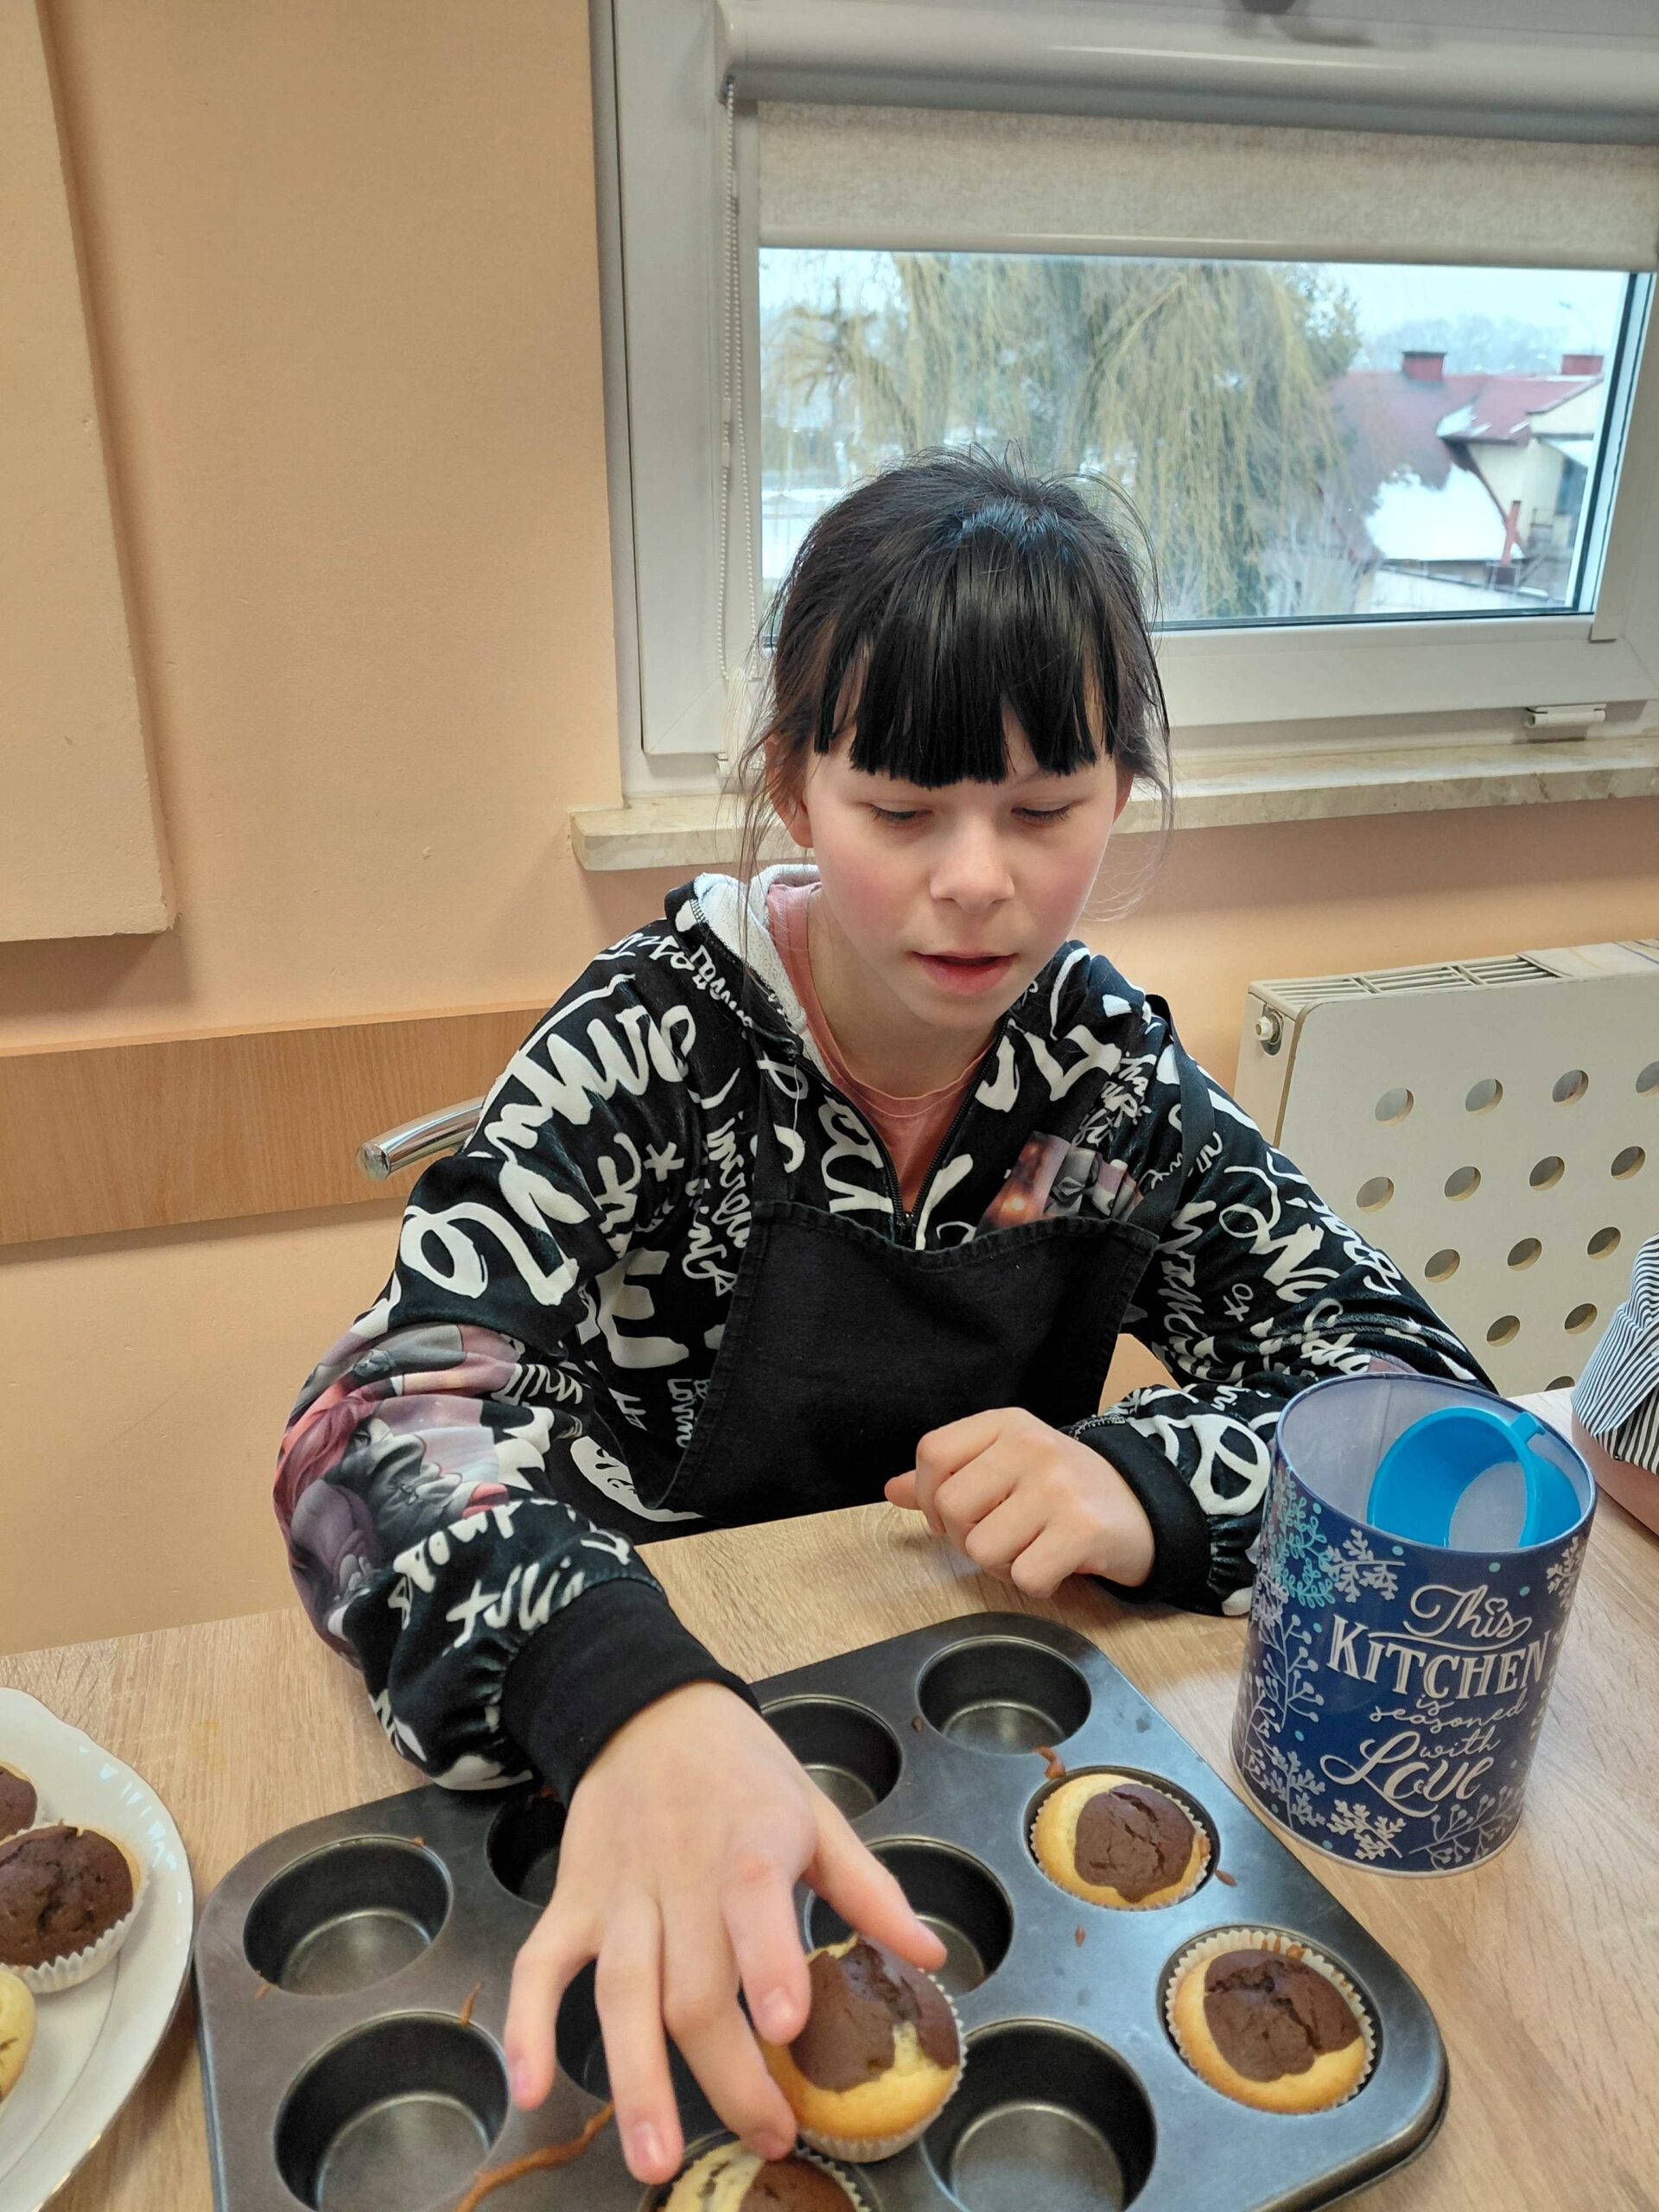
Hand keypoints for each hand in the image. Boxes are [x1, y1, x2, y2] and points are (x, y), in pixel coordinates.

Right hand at [503, 1681, 945, 2186]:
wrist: (647, 1709)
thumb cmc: (743, 1770)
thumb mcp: (815, 1811)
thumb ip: (869, 1888)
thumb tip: (931, 1955)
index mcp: (750, 1842)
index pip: (753, 1898)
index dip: (767, 1959)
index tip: (784, 2023)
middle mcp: (680, 1874)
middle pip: (694, 1985)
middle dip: (727, 2073)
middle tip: (767, 2137)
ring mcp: (619, 1894)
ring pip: (622, 1995)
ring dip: (636, 2081)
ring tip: (655, 2156)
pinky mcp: (572, 1902)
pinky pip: (540, 1966)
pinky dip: (528, 2025)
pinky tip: (533, 2090)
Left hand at [885, 1407, 1154, 1594]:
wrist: (1146, 1507)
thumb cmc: (1065, 1491)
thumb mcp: (1008, 1467)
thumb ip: (949, 1477)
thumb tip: (892, 1490)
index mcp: (1007, 1424)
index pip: (933, 1453)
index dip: (929, 1497)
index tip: (952, 1517)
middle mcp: (1032, 1446)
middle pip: (952, 1508)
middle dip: (966, 1539)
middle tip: (1002, 1539)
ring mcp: (1058, 1485)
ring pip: (983, 1550)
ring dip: (1003, 1566)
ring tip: (1033, 1550)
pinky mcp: (1083, 1528)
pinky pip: (1024, 1577)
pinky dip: (1035, 1585)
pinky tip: (1055, 1566)